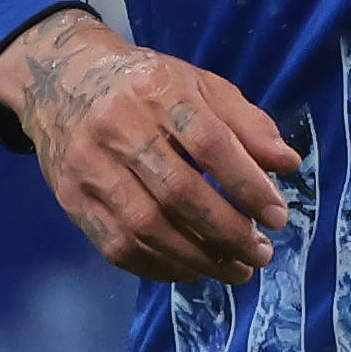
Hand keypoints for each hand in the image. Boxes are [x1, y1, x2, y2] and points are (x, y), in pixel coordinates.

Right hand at [0, 6, 301, 281]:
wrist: (62, 81)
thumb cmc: (146, 86)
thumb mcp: (199, 86)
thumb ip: (246, 123)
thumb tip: (288, 164)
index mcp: (157, 90)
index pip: (209, 144)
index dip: (248, 186)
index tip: (277, 217)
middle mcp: (117, 127)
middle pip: (178, 193)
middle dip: (227, 233)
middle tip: (261, 254)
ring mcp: (88, 166)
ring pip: (147, 228)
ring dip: (199, 259)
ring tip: (236, 269)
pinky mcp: (70, 199)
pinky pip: (118, 247)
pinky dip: (161, 267)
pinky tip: (192, 269)